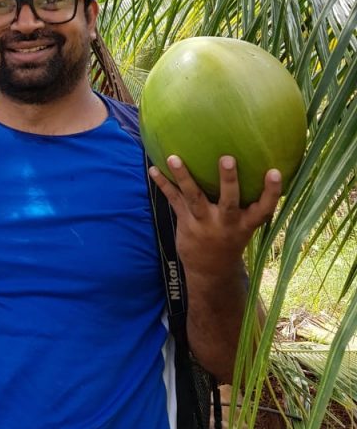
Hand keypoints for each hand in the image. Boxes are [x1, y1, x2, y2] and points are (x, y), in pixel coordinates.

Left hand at [148, 154, 281, 277]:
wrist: (211, 271)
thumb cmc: (231, 238)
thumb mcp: (245, 225)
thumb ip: (249, 202)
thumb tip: (257, 165)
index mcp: (246, 223)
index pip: (264, 208)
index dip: (272, 191)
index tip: (275, 171)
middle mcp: (226, 223)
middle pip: (229, 200)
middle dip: (229, 180)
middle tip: (227, 158)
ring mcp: (204, 223)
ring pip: (194, 197)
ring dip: (184, 176)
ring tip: (173, 157)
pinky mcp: (186, 222)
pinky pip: (174, 200)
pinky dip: (163, 184)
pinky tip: (153, 169)